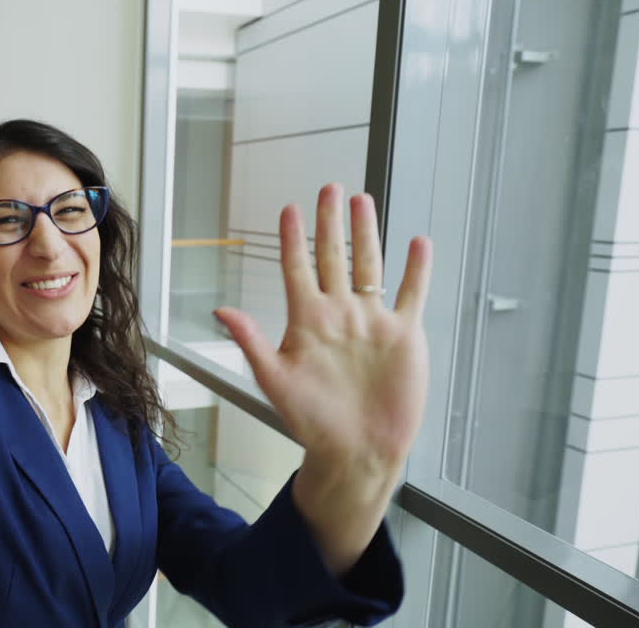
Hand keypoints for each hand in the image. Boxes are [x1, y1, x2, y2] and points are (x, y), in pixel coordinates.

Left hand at [213, 183, 431, 572]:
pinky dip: (416, 270)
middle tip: (329, 187)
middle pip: (334, 257)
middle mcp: (338, 314)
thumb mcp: (275, 380)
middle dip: (330, 222)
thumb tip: (221, 310)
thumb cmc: (311, 421)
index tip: (288, 209)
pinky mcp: (403, 335)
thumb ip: (252, 342)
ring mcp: (371, 322)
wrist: (356, 451)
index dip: (293, 239)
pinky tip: (417, 244)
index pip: (297, 269)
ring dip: (367, 234)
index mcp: (306, 321)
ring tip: (363, 201)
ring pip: (369, 266)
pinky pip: (411, 294)